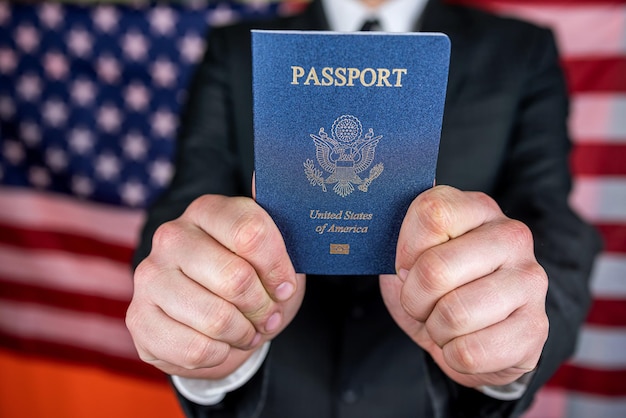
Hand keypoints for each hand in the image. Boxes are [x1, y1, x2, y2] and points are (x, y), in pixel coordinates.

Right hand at [126, 195, 304, 378]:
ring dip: (244, 333)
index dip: (279, 270)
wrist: (213, 321)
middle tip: (268, 315)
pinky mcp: (138, 319)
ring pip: (217, 318)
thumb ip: (275, 218)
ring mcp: (149, 276)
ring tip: (247, 330)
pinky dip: (220, 354)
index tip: (285, 287)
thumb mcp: (273, 250)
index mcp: (207, 210)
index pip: (252, 233)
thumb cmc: (250, 279)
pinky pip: (195, 349)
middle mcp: (172, 236)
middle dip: (263, 308)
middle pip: (236, 279)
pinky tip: (221, 343)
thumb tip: (266, 173)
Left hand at [380, 185, 547, 387]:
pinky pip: (472, 352)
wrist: (473, 335)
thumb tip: (399, 254)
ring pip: (453, 314)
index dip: (406, 249)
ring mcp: (529, 281)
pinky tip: (466, 342)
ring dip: (436, 329)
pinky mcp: (536, 328)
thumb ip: (401, 242)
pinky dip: (454, 355)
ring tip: (446, 322)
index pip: (431, 214)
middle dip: (415, 298)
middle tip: (423, 302)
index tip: (407, 265)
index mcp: (476, 208)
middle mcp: (511, 236)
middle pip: (435, 268)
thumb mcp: (410, 257)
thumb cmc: (437, 288)